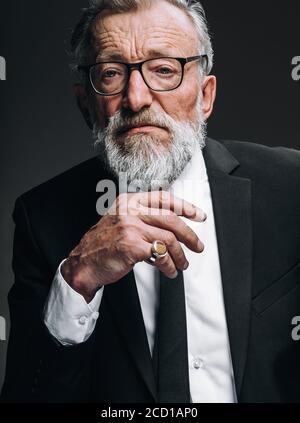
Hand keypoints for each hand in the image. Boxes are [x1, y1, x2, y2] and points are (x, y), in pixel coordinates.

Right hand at [62, 191, 205, 301]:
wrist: (83, 263)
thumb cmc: (102, 245)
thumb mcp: (120, 222)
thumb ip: (142, 220)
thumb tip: (171, 229)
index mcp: (129, 201)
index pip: (163, 198)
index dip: (185, 206)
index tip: (198, 215)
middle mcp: (130, 211)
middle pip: (170, 219)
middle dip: (189, 234)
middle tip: (197, 245)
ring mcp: (131, 228)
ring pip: (168, 239)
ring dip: (180, 255)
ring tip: (182, 264)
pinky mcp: (132, 246)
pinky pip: (160, 256)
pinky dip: (169, 266)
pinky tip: (170, 271)